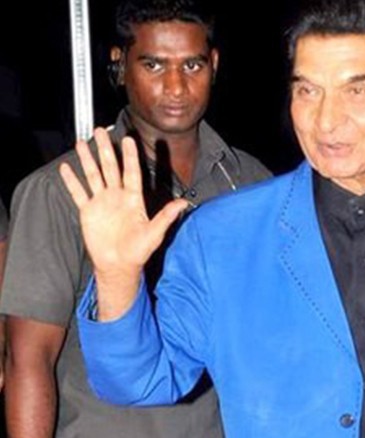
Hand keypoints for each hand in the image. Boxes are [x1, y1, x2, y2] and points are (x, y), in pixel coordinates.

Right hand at [60, 128, 187, 318]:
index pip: (131, 172)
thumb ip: (167, 216)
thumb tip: (184, 203)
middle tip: (100, 131)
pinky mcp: (88, 212)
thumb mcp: (155, 233)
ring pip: (93, 175)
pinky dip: (71, 181)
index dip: (130, 156)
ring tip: (82, 142)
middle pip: (110, 167)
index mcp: (133, 199)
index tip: (128, 139)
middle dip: (105, 149)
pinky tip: (66, 168)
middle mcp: (117, 197)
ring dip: (87, 159)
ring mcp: (101, 202)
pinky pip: (78, 193)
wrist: (119, 265)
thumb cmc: (139, 250)